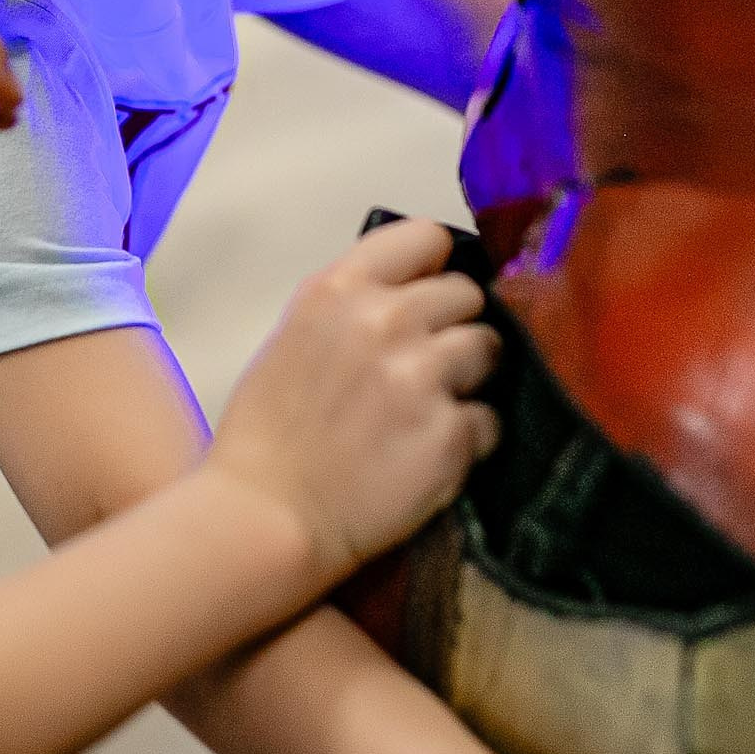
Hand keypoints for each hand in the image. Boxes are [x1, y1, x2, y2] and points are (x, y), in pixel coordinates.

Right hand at [204, 219, 500, 586]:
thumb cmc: (266, 433)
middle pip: (466, 294)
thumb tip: (415, 289)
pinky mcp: (451, 435)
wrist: (265, 516)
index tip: (432, 290)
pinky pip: (489, 419)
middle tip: (430, 363)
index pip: (425, 237)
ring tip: (432, 408)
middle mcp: (385, 322)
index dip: (434, 266)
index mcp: (338, 290)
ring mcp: (423, 377)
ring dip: (470, 376)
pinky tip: (430, 453)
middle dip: (454, 324)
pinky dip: (469, 437)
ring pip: (488, 349)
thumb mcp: (293, 336)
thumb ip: (351, 305)